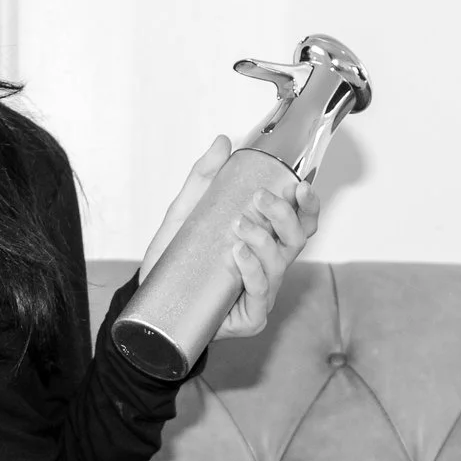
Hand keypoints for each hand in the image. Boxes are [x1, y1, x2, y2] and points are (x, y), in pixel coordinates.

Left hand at [139, 135, 320, 340]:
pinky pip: (260, 293)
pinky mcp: (250, 317)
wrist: (152, 303)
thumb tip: (223, 142)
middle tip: (260, 198)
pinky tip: (239, 255)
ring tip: (240, 225)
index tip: (300, 184)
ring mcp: (262, 292)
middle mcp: (269, 265)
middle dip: (285, 215)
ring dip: (264, 240)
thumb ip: (203, 179)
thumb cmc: (176, 261)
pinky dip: (252, 271)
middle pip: (298, 239)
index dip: (308, 203)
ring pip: (280, 264)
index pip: (299, 220)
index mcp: (264, 240)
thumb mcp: (185, 214)